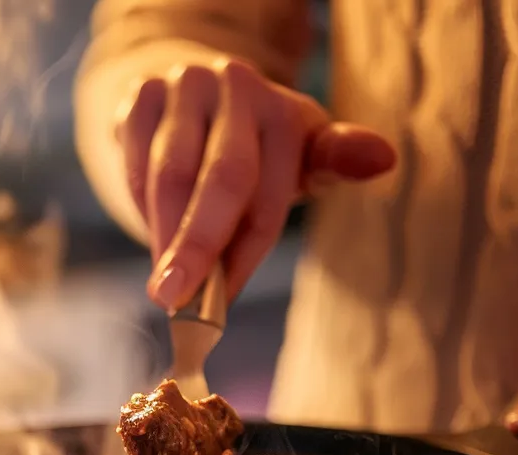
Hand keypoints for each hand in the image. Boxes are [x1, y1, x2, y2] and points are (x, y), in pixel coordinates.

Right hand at [117, 59, 395, 310]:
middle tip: (174, 299)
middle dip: (196, 247)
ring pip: (169, 176)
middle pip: (220, 179)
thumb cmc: (256, 149)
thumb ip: (332, 166)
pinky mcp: (142, 94)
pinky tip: (155, 237)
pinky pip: (135, 164)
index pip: (264, 193)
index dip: (242, 254)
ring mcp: (185, 86)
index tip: (219, 306)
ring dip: (163, 239)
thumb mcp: (299, 158)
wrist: (197, 100)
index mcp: (284, 109)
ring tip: (163, 286)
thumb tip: (382, 160)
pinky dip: (139, 208)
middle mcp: (237, 86)